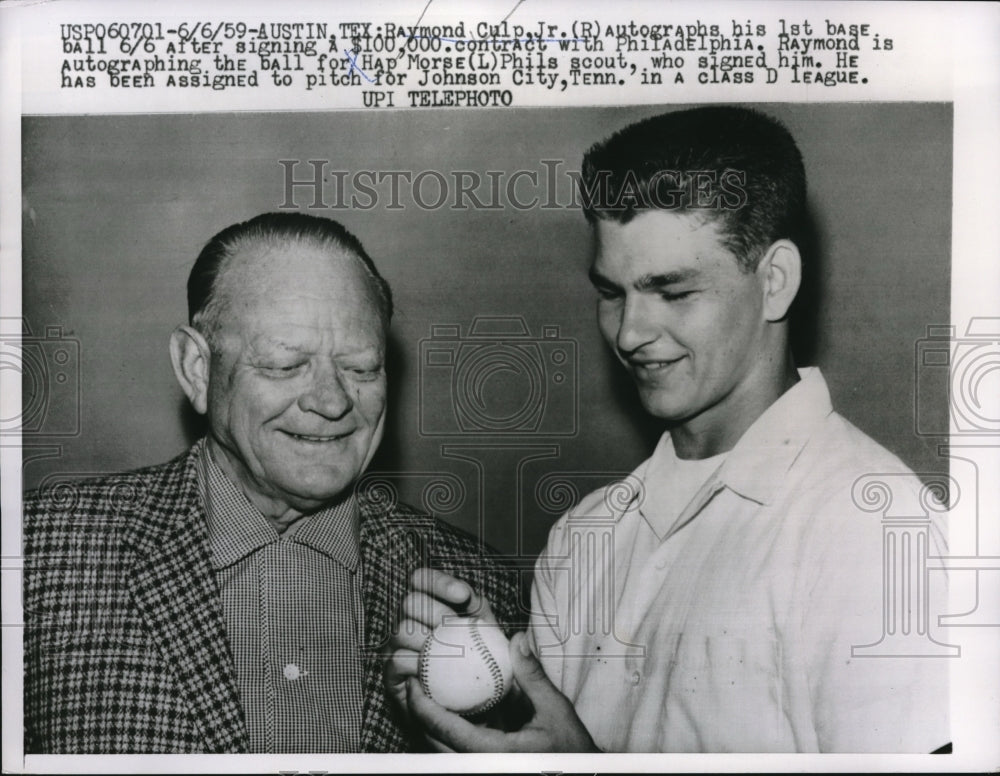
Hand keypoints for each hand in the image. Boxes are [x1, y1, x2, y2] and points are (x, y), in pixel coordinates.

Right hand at [384, 567, 496, 714]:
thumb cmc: (491, 678)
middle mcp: (415, 622)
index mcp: (438, 606)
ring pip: (401, 630)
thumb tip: (522, 640)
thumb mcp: (503, 657)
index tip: (463, 596)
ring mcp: (401, 646)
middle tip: (453, 626)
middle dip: (433, 611)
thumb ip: (510, 645)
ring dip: (422, 638)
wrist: (474, 714)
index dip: (440, 582)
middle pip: (411, 601)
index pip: (425, 580)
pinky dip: (412, 665)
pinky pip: (396, 661)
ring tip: (443, 650)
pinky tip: (428, 670)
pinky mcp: (393, 673)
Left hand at [405, 631, 599, 752]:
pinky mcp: (486, 766)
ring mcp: (483, 768)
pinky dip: (446, 733)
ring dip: (429, 726)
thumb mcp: (556, 709)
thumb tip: (516, 640)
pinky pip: (456, 753)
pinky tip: (447, 711)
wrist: (581, 774)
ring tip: (422, 696)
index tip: (413, 684)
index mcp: (497, 755)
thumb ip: (532, 676)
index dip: (423, 708)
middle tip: (412, 685)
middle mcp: (483, 766)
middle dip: (417, 716)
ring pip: (442, 752)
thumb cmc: (570, 749)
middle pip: (434, 745)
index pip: (448, 732)